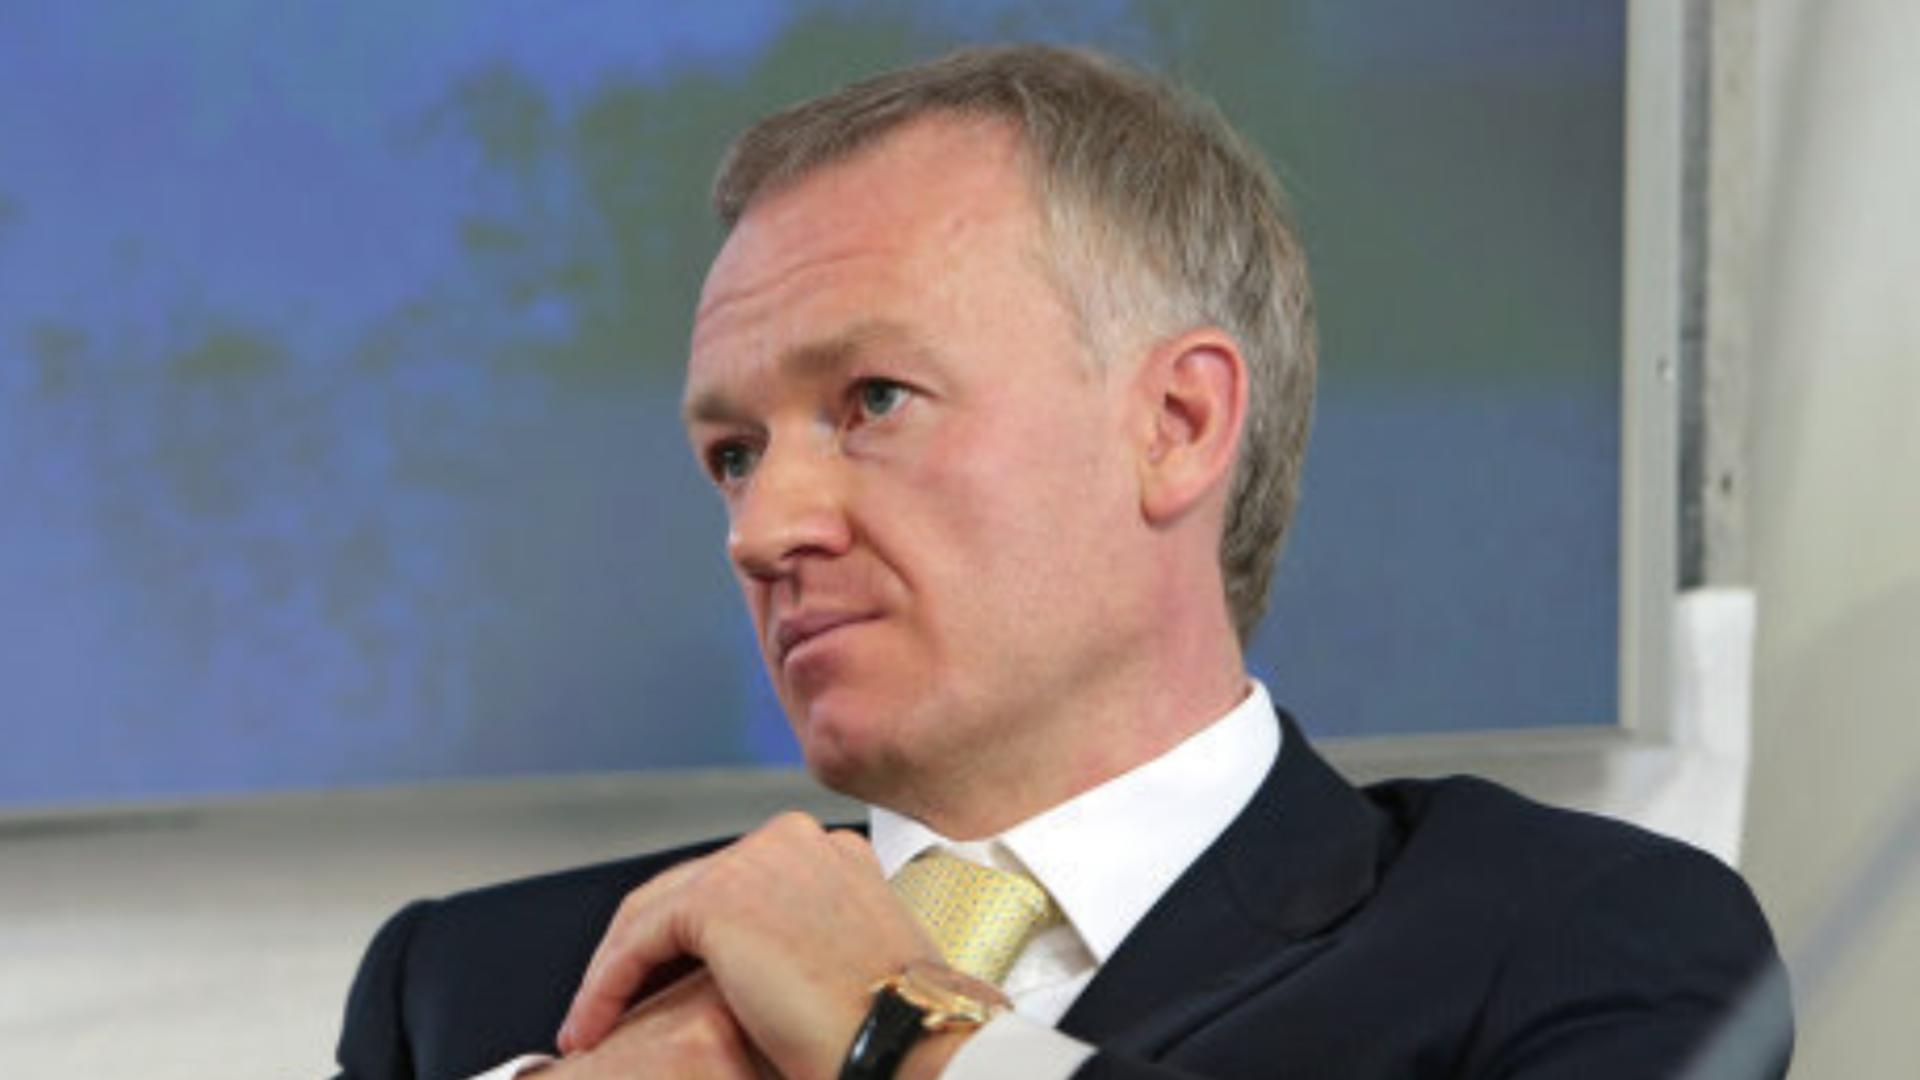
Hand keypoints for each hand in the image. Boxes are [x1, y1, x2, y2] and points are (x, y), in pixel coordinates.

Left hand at [558, 812, 942, 1079]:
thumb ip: (813, 945)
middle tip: (617, 1002)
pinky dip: (605, 986)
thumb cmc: (895, 1027)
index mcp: (833, 850)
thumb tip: (775, 974)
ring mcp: (755, 861)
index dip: (695, 940)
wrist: (908, 1042)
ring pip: (655, 913)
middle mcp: (794, 839)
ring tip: (594, 1021)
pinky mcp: (716, 898)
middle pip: (690, 890)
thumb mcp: (855, 966)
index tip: (669, 985)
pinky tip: (590, 1026)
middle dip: (648, 950)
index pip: (739, 885)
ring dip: (616, 971)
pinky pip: (636, 943)